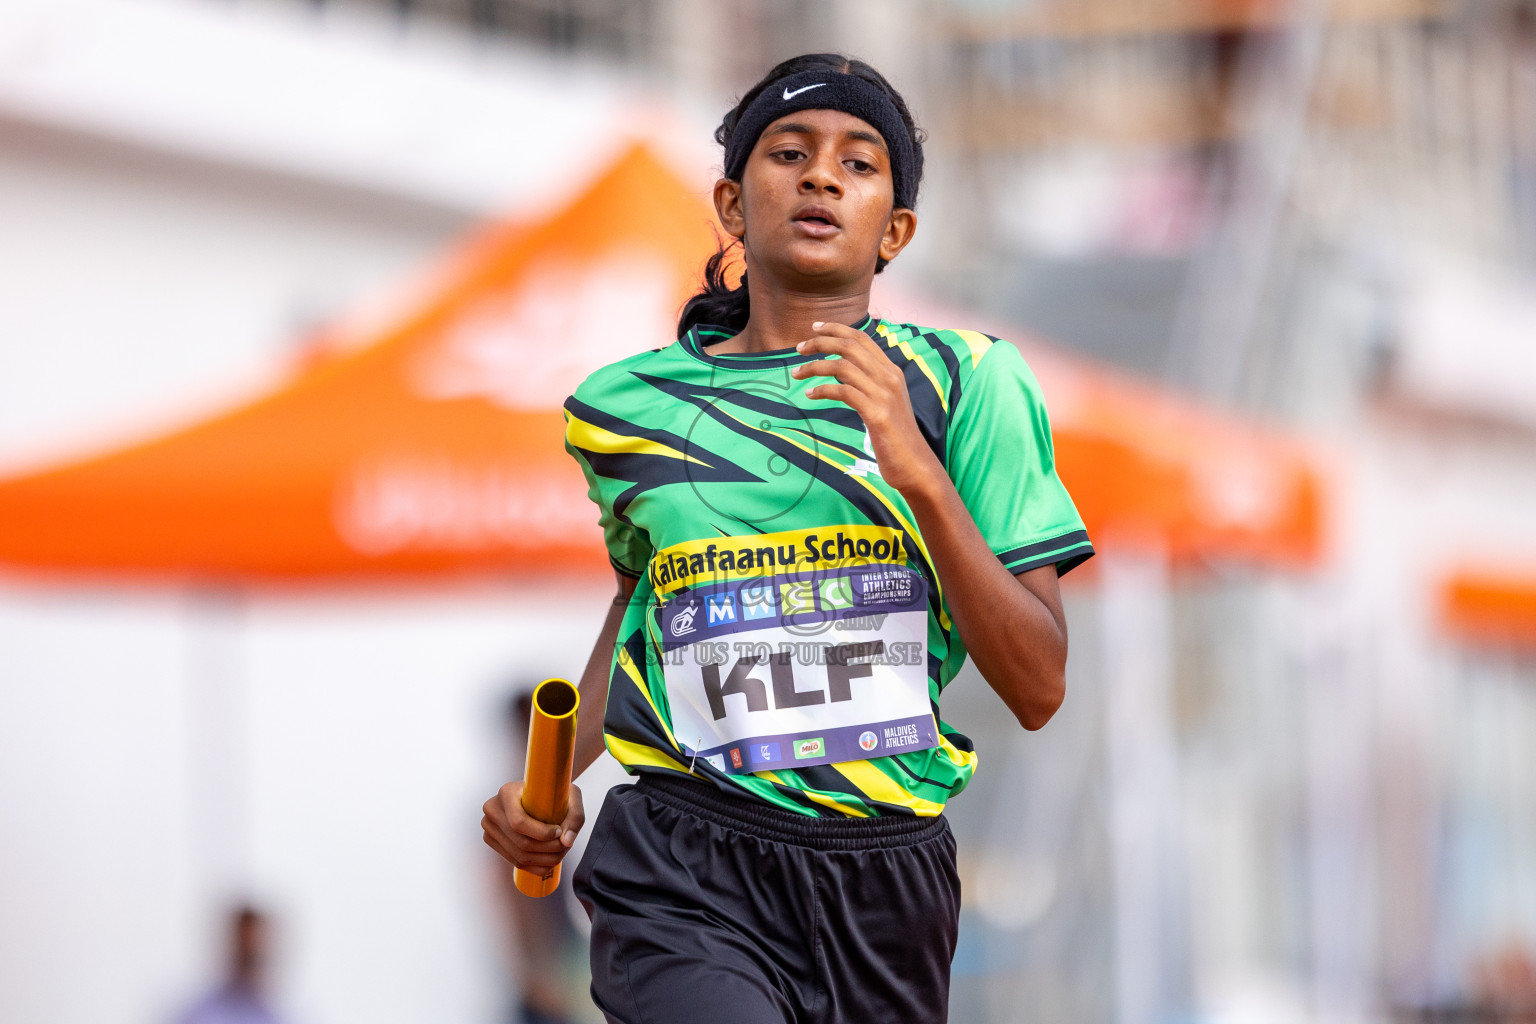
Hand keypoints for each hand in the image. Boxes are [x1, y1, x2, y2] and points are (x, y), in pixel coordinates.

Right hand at [481, 781, 584, 877]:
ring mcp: (490, 827)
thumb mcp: (571, 796)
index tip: (559, 832)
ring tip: (560, 852)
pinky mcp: (493, 841)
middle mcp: (493, 810)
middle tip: (565, 846)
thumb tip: (567, 842)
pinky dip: (536, 867)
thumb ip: (574, 817)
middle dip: (547, 849)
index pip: (518, 822)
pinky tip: (550, 862)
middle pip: (521, 843)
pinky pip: (515, 862)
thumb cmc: (555, 793)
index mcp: (506, 792)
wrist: (538, 795)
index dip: (541, 833)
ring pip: (519, 856)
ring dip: (544, 860)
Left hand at [791, 321, 941, 494]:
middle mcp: (889, 377)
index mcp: (891, 371)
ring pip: (843, 366)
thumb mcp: (884, 402)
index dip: (837, 329)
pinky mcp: (877, 414)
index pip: (862, 339)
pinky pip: (844, 392)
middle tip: (798, 348)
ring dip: (815, 366)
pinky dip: (823, 390)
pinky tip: (811, 395)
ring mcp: (884, 395)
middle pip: (850, 346)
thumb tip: (842, 371)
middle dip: (820, 342)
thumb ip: (869, 383)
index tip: (815, 328)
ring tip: (797, 372)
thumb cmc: (894, 436)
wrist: (914, 464)